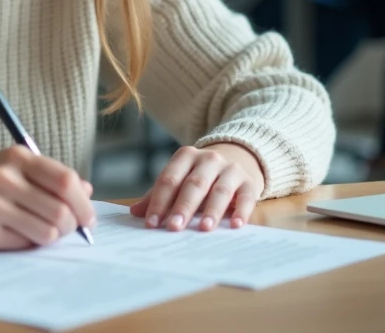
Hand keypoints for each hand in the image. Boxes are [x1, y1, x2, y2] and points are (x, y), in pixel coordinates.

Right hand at [0, 147, 95, 250]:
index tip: (88, 218)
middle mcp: (4, 178)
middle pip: (60, 210)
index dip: (84, 203)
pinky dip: (30, 242)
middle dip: (72, 226)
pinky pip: (25, 244)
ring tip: (45, 232)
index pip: (65, 181)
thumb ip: (52, 177)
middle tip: (68, 230)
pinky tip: (21, 234)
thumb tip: (87, 191)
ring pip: (47, 231)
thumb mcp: (17, 168)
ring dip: (53, 237)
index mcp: (18, 157)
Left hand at [129, 143, 264, 231]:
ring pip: (220, 190)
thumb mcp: (179, 179)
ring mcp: (230, 169)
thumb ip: (158, 195)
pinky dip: (242, 211)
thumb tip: (135, 212)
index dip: (159, 202)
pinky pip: (246, 197)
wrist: (237, 159)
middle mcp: (208, 159)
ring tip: (204, 228)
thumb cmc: (199, 176)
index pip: (169, 179)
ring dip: (211, 210)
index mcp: (185, 156)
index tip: (152, 224)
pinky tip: (235, 225)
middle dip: (183, 207)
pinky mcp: (249, 182)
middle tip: (174, 227)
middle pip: (193, 184)